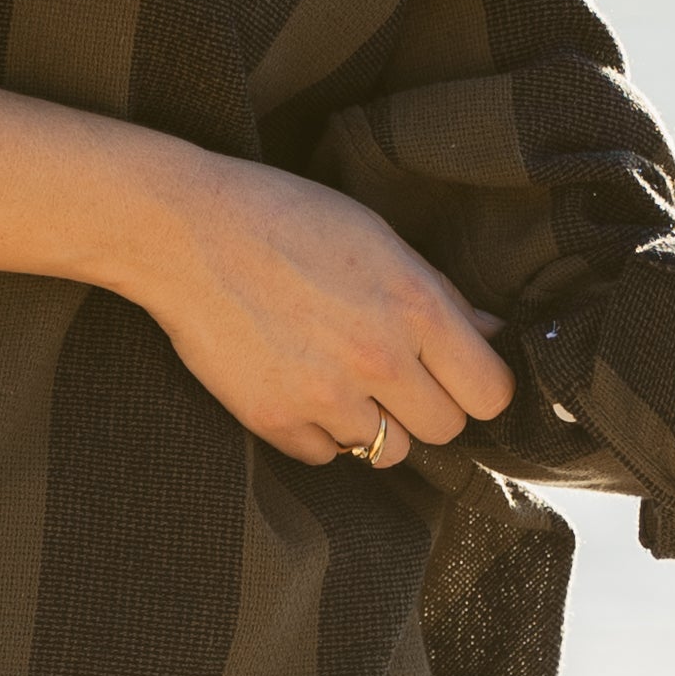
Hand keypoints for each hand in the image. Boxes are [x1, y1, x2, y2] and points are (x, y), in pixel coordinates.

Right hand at [134, 156, 514, 467]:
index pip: (490, 393)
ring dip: (373, 425)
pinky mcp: (275, 420)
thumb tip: (490, 333)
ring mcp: (325, 395)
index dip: (477, 387)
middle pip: (444, 430)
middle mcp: (378, 358)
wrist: (185, 232)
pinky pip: (325, 456)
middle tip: (394, 379)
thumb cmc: (283, 219)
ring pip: (387, 453)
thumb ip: (439, 294)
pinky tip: (298, 387)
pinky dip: (317, 433)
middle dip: (426, 408)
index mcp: (415, 307)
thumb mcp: (376, 238)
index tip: (457, 378)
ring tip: (342, 383)